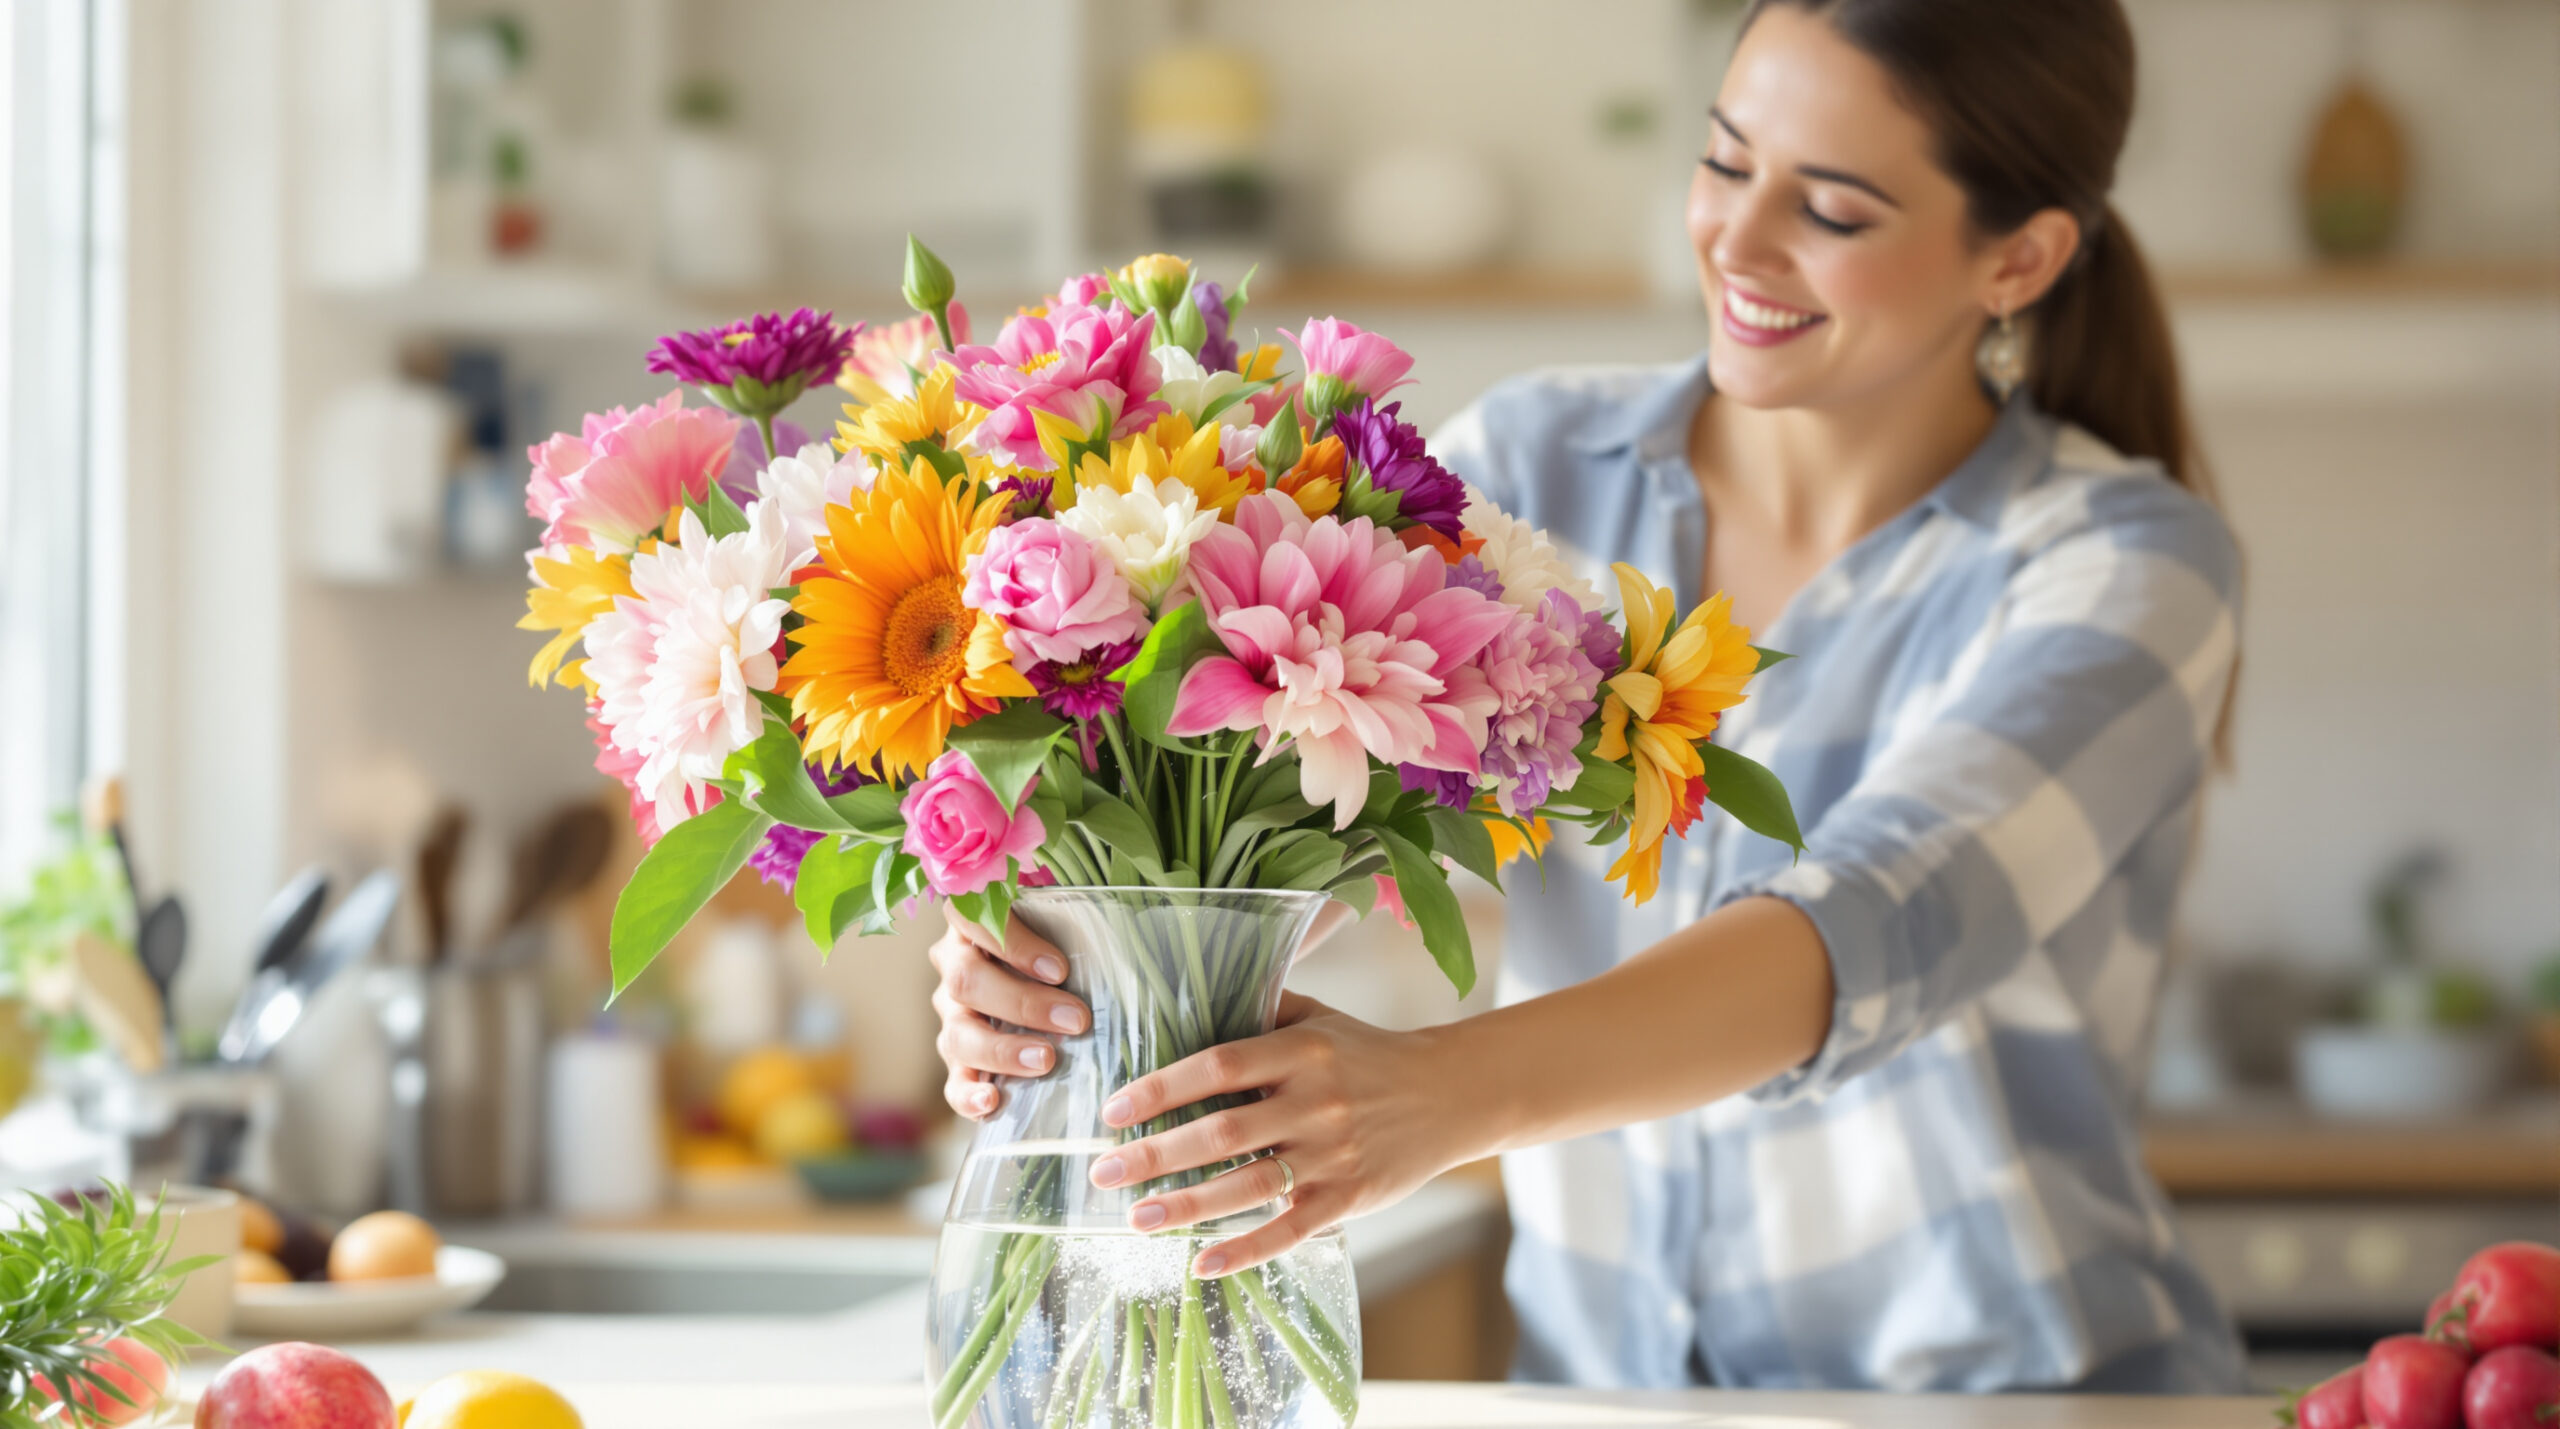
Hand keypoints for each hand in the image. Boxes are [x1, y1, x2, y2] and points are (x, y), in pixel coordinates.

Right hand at [929, 904, 1089, 1120]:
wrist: (1046, 985)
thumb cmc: (1058, 948)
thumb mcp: (1061, 930)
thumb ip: (1070, 932)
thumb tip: (1116, 955)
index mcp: (971, 922)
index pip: (973, 920)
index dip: (1012, 944)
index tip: (1060, 970)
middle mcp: (952, 964)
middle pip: (966, 980)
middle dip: (1022, 1002)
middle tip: (1075, 1020)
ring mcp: (950, 1013)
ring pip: (958, 1033)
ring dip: (1002, 1050)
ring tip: (1046, 1059)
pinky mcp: (956, 1058)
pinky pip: (952, 1081)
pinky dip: (968, 1095)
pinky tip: (992, 1102)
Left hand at [1088, 992, 1468, 1279]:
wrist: (1449, 1095)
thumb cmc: (1370, 1054)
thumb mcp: (1320, 1018)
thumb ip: (1263, 1010)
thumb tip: (1192, 1000)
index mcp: (1301, 1051)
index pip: (1219, 1067)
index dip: (1162, 1088)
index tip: (1114, 1110)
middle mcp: (1315, 1102)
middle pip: (1222, 1132)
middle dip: (1156, 1155)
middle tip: (1105, 1170)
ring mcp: (1333, 1153)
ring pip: (1249, 1185)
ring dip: (1187, 1206)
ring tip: (1137, 1218)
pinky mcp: (1350, 1198)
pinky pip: (1290, 1229)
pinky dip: (1245, 1250)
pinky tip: (1201, 1263)